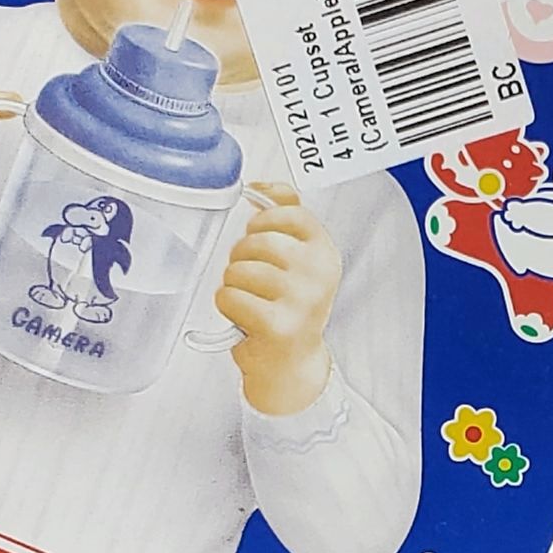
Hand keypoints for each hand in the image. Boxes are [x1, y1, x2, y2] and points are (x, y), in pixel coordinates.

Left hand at [214, 179, 343, 415]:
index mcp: (325, 252)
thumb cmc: (287, 307)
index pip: (288, 212)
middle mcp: (319, 274)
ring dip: (233, 286)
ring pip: (238, 269)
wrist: (290, 366)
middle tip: (252, 280)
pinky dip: (227, 307)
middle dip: (241, 257)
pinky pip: (229, 296)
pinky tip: (243, 317)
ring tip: (249, 301)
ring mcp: (301, 300)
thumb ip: (285, 216)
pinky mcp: (277, 325)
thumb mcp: (297, 259)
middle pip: (256, 239)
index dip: (262, 222)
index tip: (260, 238)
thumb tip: (261, 186)